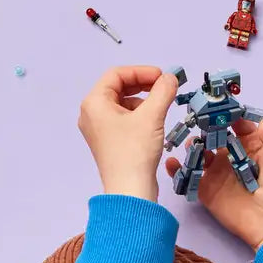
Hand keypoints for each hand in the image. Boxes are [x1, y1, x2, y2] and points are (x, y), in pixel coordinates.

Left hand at [77, 65, 179, 200]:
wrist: (130, 190)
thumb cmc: (135, 151)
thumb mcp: (152, 116)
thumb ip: (163, 91)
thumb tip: (170, 78)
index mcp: (94, 103)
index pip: (117, 74)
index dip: (141, 71)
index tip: (162, 76)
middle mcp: (91, 113)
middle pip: (118, 87)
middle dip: (143, 84)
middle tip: (164, 86)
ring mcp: (98, 128)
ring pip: (122, 103)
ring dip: (143, 99)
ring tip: (161, 105)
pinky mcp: (108, 141)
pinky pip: (123, 118)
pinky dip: (139, 114)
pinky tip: (154, 120)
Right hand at [166, 119, 262, 249]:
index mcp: (249, 145)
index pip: (236, 124)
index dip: (227, 115)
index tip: (217, 106)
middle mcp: (230, 155)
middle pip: (213, 136)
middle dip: (204, 127)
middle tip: (196, 121)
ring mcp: (216, 171)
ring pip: (198, 153)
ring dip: (192, 146)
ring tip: (190, 145)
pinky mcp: (206, 189)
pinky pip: (189, 176)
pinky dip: (177, 169)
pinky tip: (171, 163)